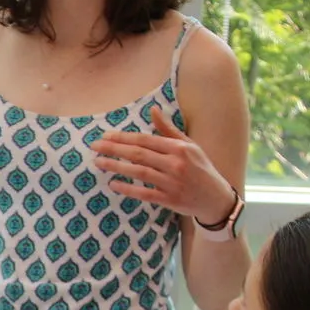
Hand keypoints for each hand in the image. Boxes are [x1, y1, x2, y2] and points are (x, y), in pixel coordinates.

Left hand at [92, 106, 237, 224]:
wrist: (215, 198)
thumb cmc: (200, 168)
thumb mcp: (189, 145)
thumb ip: (168, 129)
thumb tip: (153, 109)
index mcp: (179, 148)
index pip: (145, 139)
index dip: (123, 137)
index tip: (105, 136)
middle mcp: (176, 163)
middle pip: (138, 154)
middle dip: (114, 149)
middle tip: (94, 146)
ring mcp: (172, 183)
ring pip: (139, 172)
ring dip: (116, 167)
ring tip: (99, 162)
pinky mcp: (170, 200)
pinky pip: (144, 193)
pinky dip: (128, 189)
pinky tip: (113, 184)